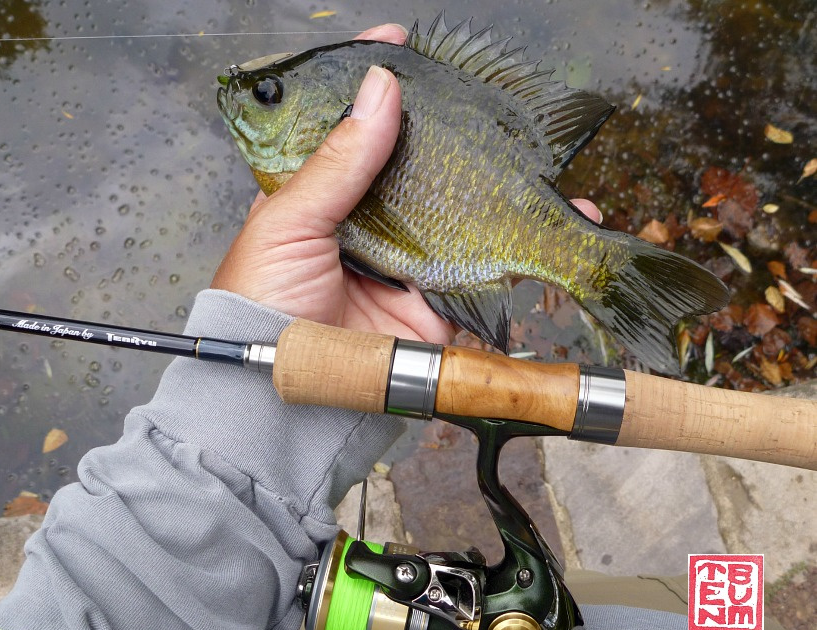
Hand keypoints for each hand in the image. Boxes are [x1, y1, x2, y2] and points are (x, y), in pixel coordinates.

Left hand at [211, 24, 600, 344]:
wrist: (285, 394)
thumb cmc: (263, 300)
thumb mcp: (288, 221)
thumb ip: (338, 162)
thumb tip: (382, 89)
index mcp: (320, 194)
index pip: (351, 126)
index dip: (375, 85)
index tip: (403, 43)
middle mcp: (367, 221)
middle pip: (416, 164)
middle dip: (453, 131)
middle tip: (485, 96)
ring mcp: (406, 259)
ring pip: (458, 210)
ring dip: (500, 185)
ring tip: (536, 152)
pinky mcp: (437, 300)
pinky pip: (484, 268)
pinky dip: (524, 248)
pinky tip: (559, 217)